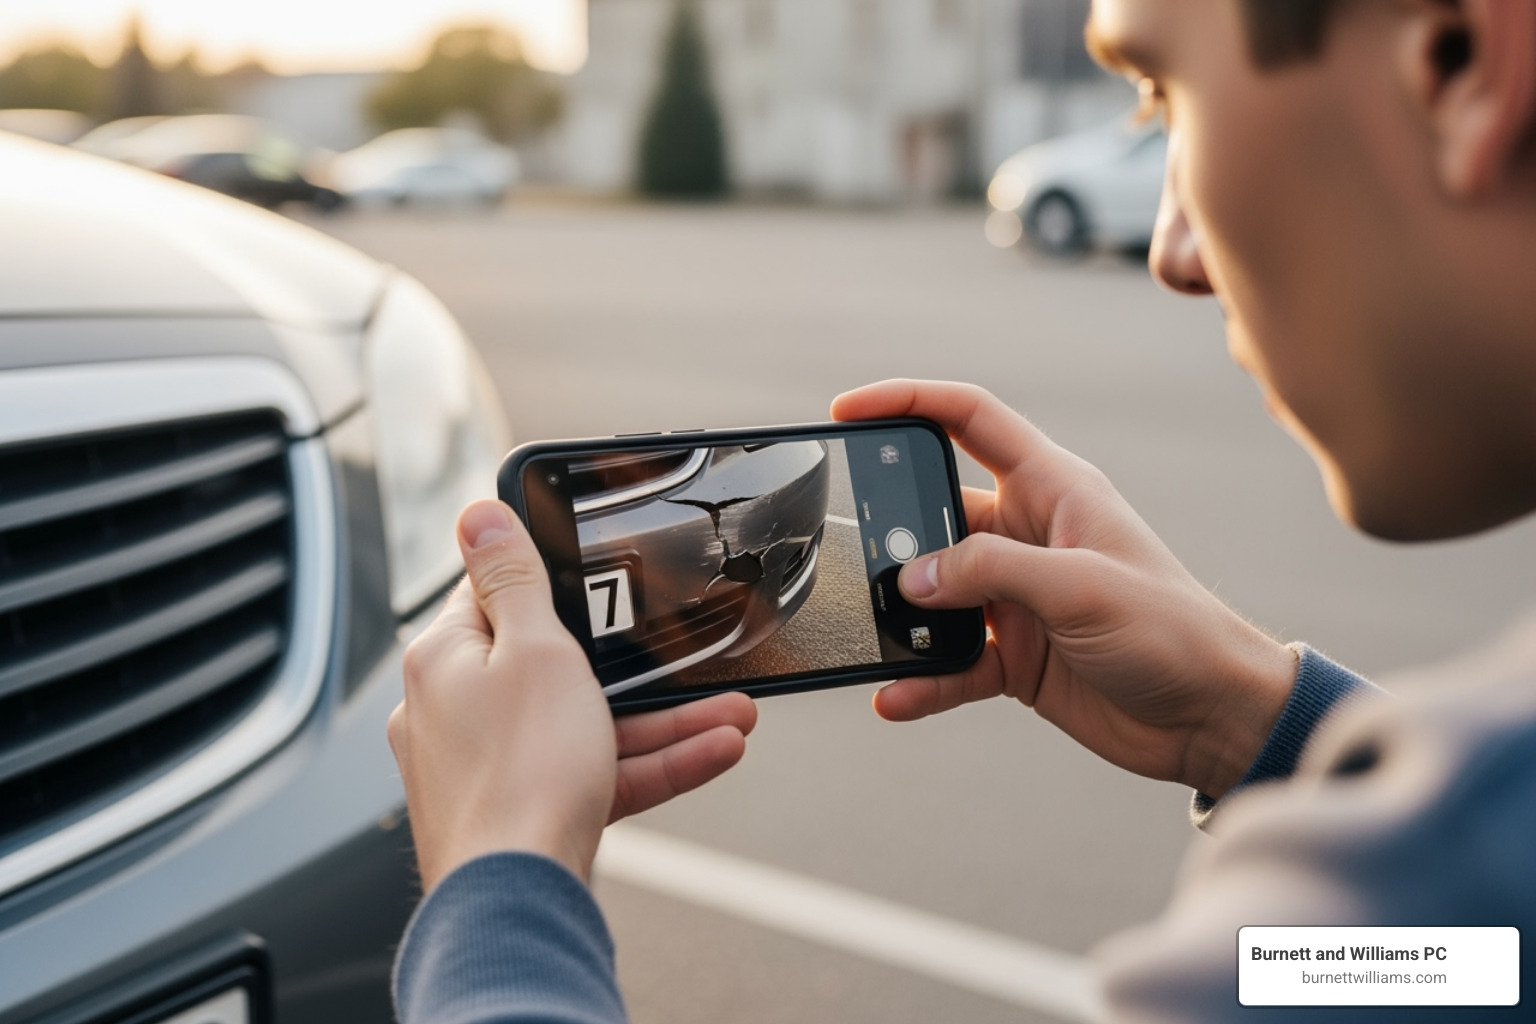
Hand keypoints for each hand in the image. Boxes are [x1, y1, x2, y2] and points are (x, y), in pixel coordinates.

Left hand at [388, 500, 756, 891]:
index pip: (496, 595)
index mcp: (443, 660)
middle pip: (553, 666)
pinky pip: (591, 773)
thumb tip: (476, 514)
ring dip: (662, 721)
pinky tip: (711, 752)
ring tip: (732, 714)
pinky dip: (647, 763)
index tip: (602, 576)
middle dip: (636, 667)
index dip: (556, 582)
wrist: (517, 902)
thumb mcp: (535, 649)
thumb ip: (514, 577)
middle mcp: (453, 711)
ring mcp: (486, 767)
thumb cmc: (518, 778)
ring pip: (584, 725)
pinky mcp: (520, 812)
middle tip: (687, 657)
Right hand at [832, 381, 1296, 798]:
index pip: (970, 420)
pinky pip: (949, 661)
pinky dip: (923, 679)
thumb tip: (912, 578)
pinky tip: (897, 695)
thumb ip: (991, 572)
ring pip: (934, 592)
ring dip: (904, 616)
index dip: (910, 402)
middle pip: (937, 512)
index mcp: (1053, 490)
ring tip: (876, 633)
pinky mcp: (1015, 654)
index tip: (850, 409)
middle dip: (894, 531)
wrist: (1214, 717)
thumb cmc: (1174, 631)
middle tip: (856, 553)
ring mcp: (1018, 597)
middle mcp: (1028, 536)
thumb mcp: (1080, 587)